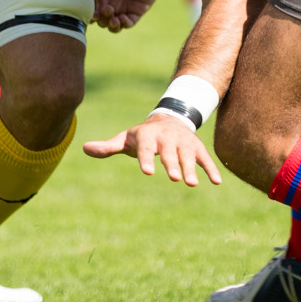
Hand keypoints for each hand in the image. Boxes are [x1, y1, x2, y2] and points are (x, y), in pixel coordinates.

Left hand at [83, 115, 221, 186]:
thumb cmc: (142, 134)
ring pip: (187, 156)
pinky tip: (217, 182)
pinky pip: (205, 158)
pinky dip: (211, 168)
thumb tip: (84, 149)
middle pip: (168, 152)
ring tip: (191, 184)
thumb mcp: (125, 139)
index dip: (146, 159)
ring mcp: (183, 142)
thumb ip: (108, 147)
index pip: (145, 148)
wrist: (170, 118)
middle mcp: (166, 138)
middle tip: (173, 178)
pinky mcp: (197, 147)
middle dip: (170, 164)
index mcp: (146, 136)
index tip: (147, 172)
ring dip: (191, 168)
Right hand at [92, 0, 168, 31]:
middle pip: (103, 21)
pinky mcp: (139, 9)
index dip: (92, 15)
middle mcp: (113, 1)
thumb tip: (100, 9)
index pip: (94, 9)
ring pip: (115, 25)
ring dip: (113, 26)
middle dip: (103, 21)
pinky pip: (130, 22)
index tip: (95, 15)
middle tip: (108, 11)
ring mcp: (126, 6)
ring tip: (116, 20)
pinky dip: (126, 23)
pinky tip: (125, 17)